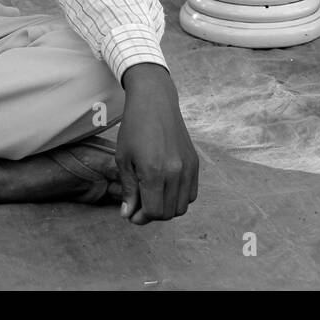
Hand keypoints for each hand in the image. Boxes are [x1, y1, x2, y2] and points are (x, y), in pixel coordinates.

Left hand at [116, 64, 198, 223]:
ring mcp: (188, 168)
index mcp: (154, 172)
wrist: (154, 102)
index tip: (131, 214)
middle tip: (139, 206)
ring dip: (166, 208)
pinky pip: (191, 193)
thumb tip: (129, 214)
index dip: (140, 218)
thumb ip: (129, 189)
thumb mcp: (124, 159)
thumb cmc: (134, 128)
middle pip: (168, 213)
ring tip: (152, 196)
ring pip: (182, 206)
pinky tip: (165, 188)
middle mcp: (175, 172)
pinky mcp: (195, 162)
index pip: (153, 212)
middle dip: (152, 215)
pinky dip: (179, 197)